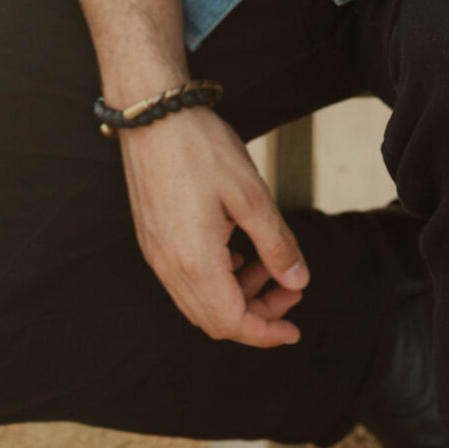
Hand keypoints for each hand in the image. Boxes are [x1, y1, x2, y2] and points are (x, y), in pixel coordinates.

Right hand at [121, 109, 309, 348]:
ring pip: (199, 302)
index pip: (233, 323)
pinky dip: (216, 280)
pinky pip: (185, 281)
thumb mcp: (251, 194)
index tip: (293, 329)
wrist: (152, 114)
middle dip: (257, 315)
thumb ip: (276, 244)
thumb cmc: (199, 147)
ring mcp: (156, 254)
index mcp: (196, 261)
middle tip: (289, 289)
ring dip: (237, 296)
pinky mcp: (152, 239)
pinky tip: (236, 252)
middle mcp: (169, 267)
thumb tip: (297, 280)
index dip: (266, 333)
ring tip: (267, 265)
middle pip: (215, 320)